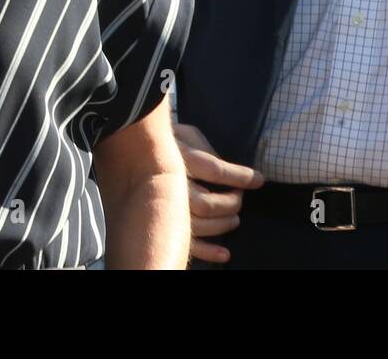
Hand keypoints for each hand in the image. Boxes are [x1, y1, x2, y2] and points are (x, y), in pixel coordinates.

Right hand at [173, 123, 263, 263]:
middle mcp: (170, 185)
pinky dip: (208, 252)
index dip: (240, 176)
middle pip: (207, 202)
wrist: (129, 149)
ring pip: (198, 224)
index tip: (258, 179)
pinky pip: (183, 242)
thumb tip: (225, 166)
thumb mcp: (187, 133)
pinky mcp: (159, 222)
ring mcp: (163, 206)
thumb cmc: (166, 139)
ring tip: (235, 219)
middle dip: (230, 202)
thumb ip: (206, 149)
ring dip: (222, 225)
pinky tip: (224, 254)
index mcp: (178, 158)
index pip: (216, 171)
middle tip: (239, 197)